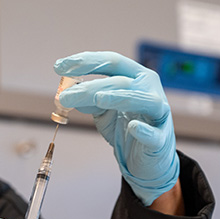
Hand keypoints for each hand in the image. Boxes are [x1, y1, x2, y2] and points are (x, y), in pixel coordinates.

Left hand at [54, 51, 179, 205]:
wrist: (146, 157)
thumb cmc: (125, 126)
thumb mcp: (103, 110)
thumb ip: (88, 100)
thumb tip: (67, 93)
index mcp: (135, 76)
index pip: (111, 62)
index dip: (85, 61)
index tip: (59, 67)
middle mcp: (149, 89)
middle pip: (120, 81)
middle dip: (90, 87)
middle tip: (65, 96)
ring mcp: (158, 112)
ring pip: (141, 99)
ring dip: (119, 97)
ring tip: (98, 98)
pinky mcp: (160, 138)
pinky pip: (153, 134)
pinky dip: (144, 130)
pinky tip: (133, 127)